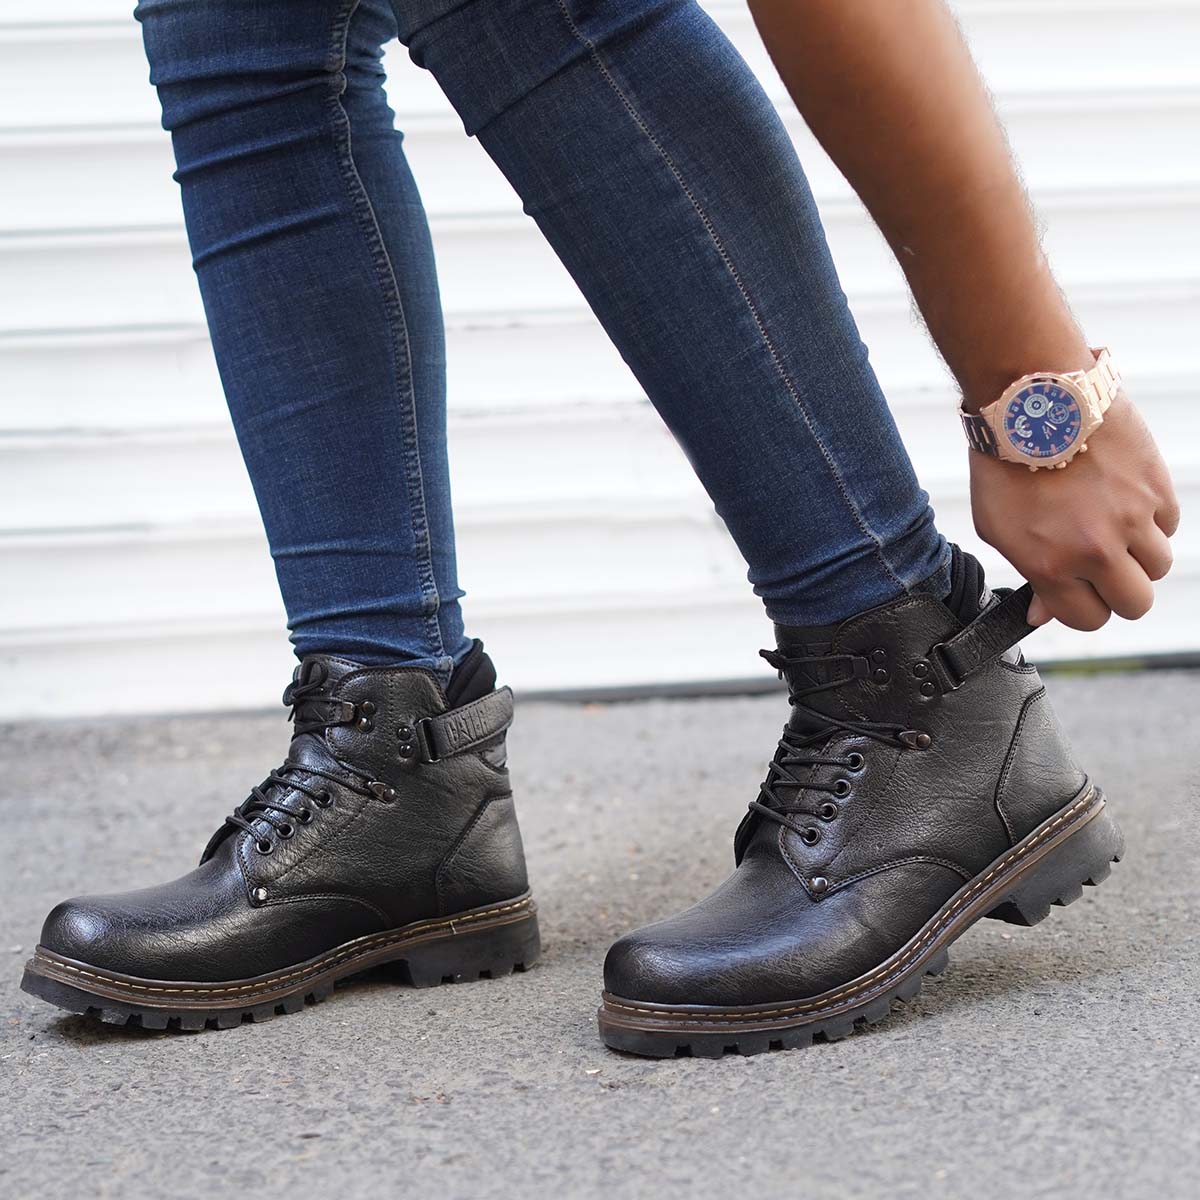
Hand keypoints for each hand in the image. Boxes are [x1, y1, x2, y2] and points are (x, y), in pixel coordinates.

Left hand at [969, 392, 1179, 629]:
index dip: (1082, 609)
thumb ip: (1029, 575)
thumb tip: (1041, 615)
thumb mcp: (998, 529)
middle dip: (1118, 592)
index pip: (1088, 619)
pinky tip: (1122, 502)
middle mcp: (1097, 549)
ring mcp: (1132, 518)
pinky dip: (1151, 522)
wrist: (1033, 402)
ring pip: (1158, 566)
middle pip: (1135, 603)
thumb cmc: (1005, 465)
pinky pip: (1168, 524)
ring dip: (1139, 557)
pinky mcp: (1155, 487)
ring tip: (1111, 530)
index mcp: (1052, 565)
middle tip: (1100, 570)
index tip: (1076, 592)